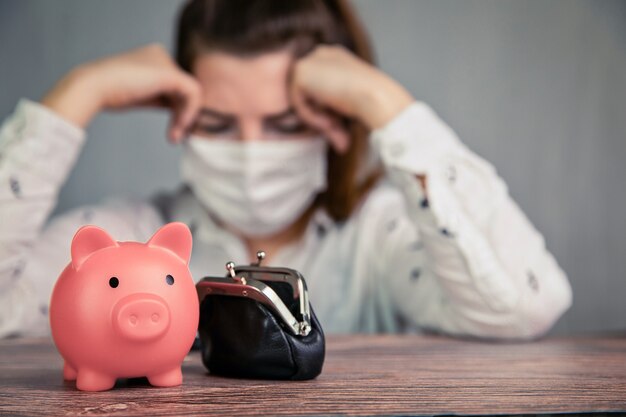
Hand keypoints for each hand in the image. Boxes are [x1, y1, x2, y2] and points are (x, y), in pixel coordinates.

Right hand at [41, 44, 201, 141]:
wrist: (92, 87)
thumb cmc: (108, 93)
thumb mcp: (140, 95)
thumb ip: (159, 99)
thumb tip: (179, 114)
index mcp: (151, 57)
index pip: (175, 86)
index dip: (177, 109)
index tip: (172, 130)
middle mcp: (160, 55)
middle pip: (183, 90)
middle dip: (182, 115)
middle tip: (175, 137)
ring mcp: (165, 62)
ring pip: (191, 92)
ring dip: (186, 118)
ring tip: (175, 136)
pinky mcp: (170, 73)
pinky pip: (194, 93)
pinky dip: (190, 112)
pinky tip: (180, 126)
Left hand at [289, 45, 413, 152]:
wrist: (376, 96)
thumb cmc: (370, 103)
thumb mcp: (347, 101)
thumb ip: (332, 109)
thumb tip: (336, 140)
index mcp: (335, 57)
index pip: (318, 87)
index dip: (326, 111)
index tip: (339, 129)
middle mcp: (321, 54)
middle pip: (308, 93)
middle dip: (320, 117)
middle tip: (338, 137)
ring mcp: (310, 60)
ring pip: (302, 98)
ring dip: (317, 118)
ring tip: (335, 127)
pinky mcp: (301, 71)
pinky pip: (297, 102)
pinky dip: (311, 116)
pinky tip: (329, 120)